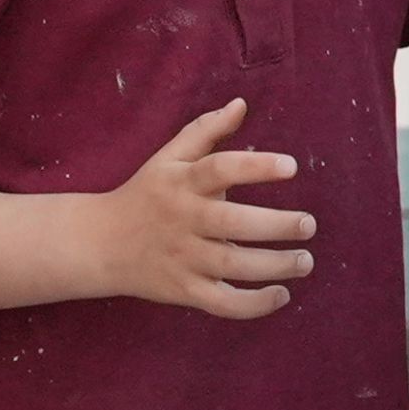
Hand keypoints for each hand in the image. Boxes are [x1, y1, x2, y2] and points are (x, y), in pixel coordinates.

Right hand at [99, 99, 314, 319]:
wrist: (100, 243)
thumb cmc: (145, 194)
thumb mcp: (168, 157)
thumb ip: (206, 130)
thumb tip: (241, 103)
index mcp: (181, 183)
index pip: (220, 169)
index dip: (257, 166)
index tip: (292, 166)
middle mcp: (183, 220)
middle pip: (232, 222)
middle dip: (275, 225)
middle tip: (308, 224)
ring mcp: (183, 258)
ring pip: (232, 265)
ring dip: (275, 266)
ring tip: (305, 260)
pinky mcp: (184, 290)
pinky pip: (221, 303)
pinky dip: (253, 305)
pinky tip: (281, 294)